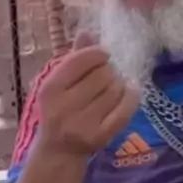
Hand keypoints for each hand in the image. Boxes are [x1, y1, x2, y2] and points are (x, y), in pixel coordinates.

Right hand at [37, 32, 139, 155]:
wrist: (59, 150)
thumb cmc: (58, 110)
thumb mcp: (58, 84)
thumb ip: (72, 59)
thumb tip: (87, 32)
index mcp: (51, 89)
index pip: (80, 60)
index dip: (97, 53)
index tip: (103, 55)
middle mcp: (65, 106)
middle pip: (102, 75)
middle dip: (109, 70)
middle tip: (107, 75)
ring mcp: (84, 124)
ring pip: (115, 90)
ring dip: (119, 83)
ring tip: (113, 87)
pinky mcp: (101, 136)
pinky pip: (126, 108)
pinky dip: (131, 96)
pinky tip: (129, 92)